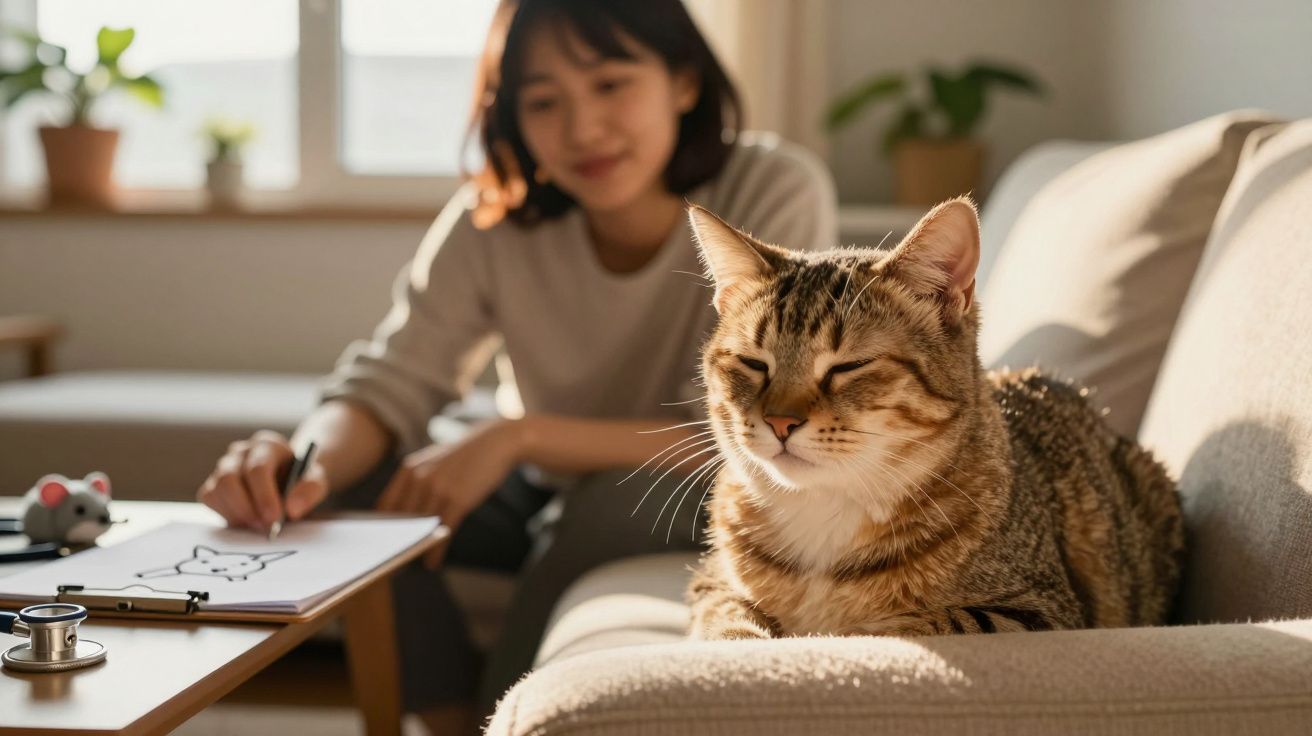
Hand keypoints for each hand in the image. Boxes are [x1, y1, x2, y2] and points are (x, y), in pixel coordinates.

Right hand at [197, 430, 329, 530]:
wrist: (287, 484)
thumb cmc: (300, 481)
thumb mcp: (316, 481)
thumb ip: (310, 490)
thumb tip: (292, 509)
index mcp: (267, 445)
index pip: (257, 468)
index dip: (264, 496)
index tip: (274, 519)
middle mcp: (241, 452)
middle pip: (229, 478)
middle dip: (245, 508)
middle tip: (263, 528)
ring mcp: (224, 466)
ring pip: (216, 489)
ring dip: (235, 513)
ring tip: (257, 526)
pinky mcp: (213, 483)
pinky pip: (209, 498)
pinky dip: (224, 514)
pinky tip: (244, 521)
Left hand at [377, 418, 523, 565]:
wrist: (496, 442)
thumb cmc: (465, 457)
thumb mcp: (434, 463)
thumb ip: (417, 484)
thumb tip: (403, 516)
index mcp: (409, 469)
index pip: (385, 505)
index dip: (379, 528)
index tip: (377, 545)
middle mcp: (420, 478)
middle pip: (400, 520)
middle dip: (394, 543)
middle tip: (388, 564)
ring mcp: (438, 489)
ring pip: (420, 529)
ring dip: (413, 551)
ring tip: (408, 567)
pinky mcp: (458, 500)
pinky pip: (442, 533)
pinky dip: (435, 552)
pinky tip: (432, 563)